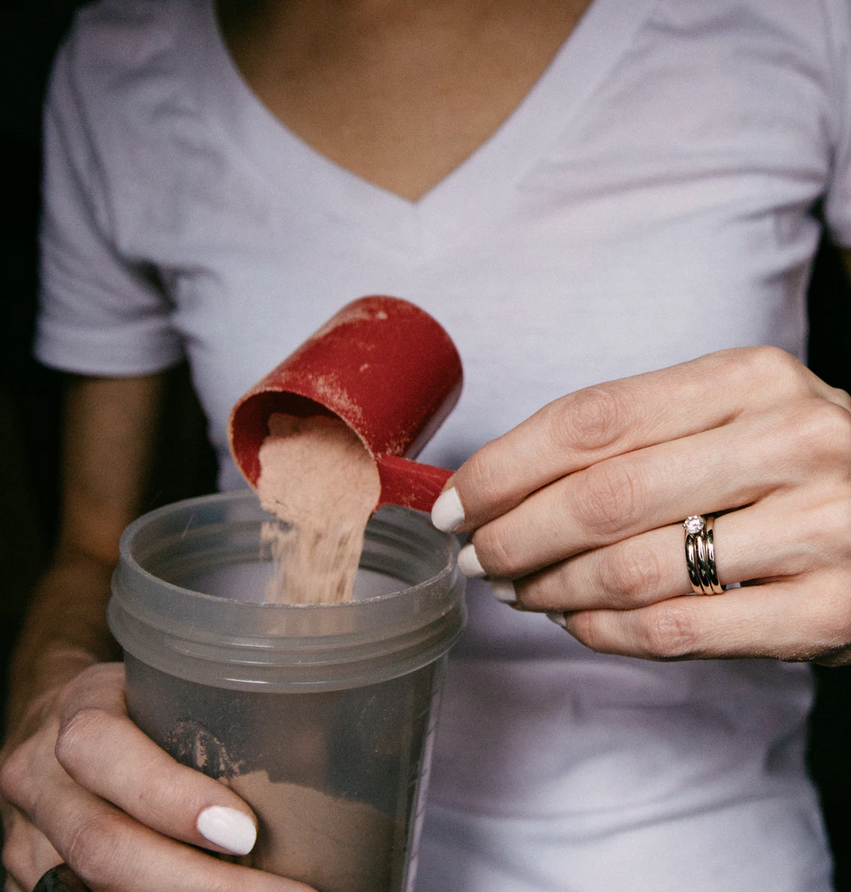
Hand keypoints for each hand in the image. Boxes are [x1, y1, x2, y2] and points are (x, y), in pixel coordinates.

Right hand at [0, 662, 315, 891]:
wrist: (54, 720)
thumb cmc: (131, 697)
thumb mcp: (163, 679)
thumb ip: (213, 709)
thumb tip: (321, 748)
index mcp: (77, 711)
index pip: (105, 753)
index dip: (171, 799)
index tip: (246, 833)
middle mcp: (40, 779)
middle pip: (102, 847)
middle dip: (197, 885)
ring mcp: (27, 841)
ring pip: (94, 889)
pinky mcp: (33, 882)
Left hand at [432, 347, 850, 664]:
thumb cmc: (792, 463)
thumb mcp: (729, 416)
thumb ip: (636, 438)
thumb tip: (505, 481)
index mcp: (748, 378)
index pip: (589, 419)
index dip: (503, 466)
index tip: (455, 501)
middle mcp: (790, 440)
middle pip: (600, 497)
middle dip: (512, 535)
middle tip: (473, 556)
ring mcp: (823, 526)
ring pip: (632, 569)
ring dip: (549, 588)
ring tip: (516, 590)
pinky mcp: (834, 611)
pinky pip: (678, 629)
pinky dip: (604, 632)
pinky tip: (575, 622)